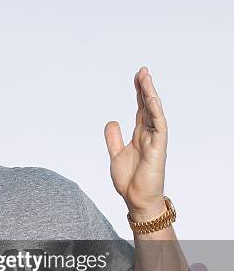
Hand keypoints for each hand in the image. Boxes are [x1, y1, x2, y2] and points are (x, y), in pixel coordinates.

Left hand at [104, 67, 167, 221]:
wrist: (136, 200)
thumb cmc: (129, 180)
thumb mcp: (116, 154)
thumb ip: (114, 138)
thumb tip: (112, 120)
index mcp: (139, 135)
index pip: (140, 108)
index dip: (138, 92)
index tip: (136, 76)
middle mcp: (149, 134)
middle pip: (148, 106)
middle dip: (145, 88)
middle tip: (142, 70)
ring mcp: (155, 140)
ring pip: (154, 112)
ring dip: (150, 95)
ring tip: (145, 78)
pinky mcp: (158, 148)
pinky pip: (159, 126)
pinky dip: (156, 112)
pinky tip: (151, 99)